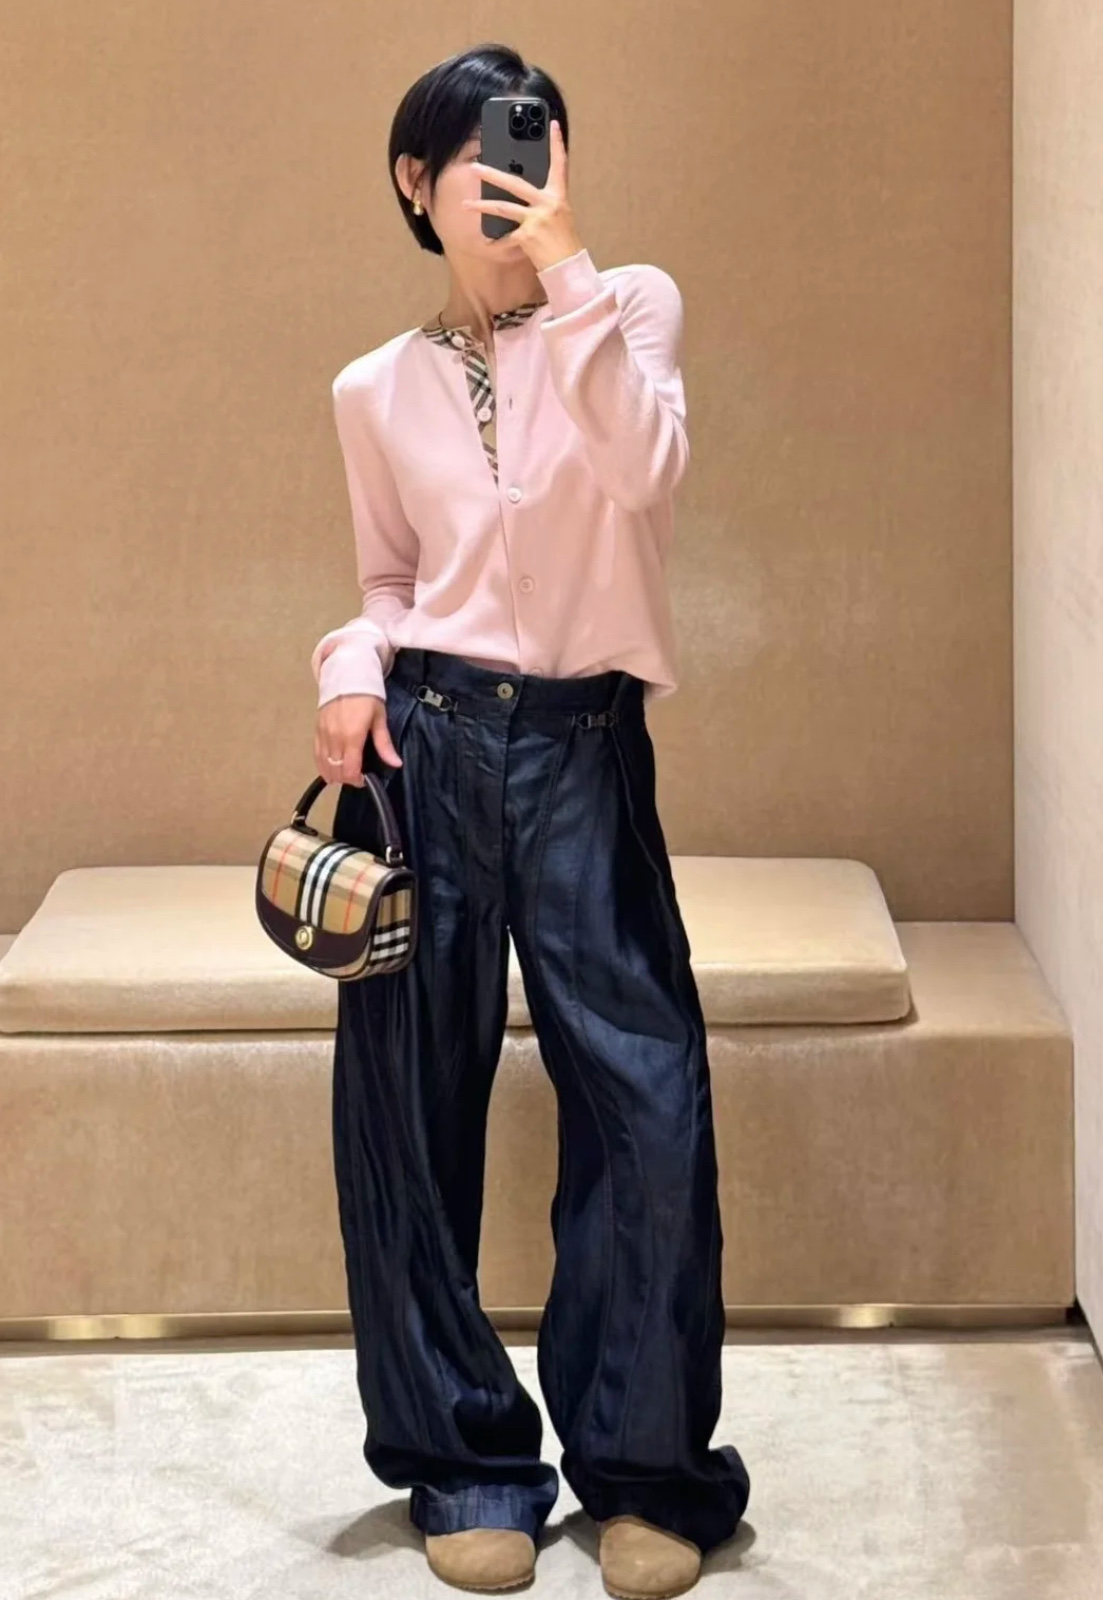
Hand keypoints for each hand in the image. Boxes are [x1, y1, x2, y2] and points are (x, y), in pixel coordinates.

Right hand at [314, 693, 400, 787]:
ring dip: (333, 774)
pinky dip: (322, 765)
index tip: (364, 780)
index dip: (356, 780)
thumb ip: (384, 744)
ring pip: (324, 765)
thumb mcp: (379, 718)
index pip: (349, 770)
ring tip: (344, 774)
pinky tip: (328, 770)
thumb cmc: (367, 696)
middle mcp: (335, 738)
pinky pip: (316, 754)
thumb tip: (396, 764)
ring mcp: (324, 734)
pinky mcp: (317, 730)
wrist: (347, 676)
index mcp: (352, 736)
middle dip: (346, 778)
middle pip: (336, 770)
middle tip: (357, 776)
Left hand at [466, 119, 584, 272]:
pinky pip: (506, 237)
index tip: (552, 124)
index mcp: (559, 197)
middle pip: (515, 183)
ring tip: (466, 204)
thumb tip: (522, 196)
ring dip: (482, 206)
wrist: (569, 267)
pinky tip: (488, 244)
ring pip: (503, 208)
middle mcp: (548, 204)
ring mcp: (536, 219)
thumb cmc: (564, 244)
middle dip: (492, 174)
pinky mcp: (527, 235)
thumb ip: (543, 204)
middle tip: (475, 167)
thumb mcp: (559, 218)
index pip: (560, 165)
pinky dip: (497, 242)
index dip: (556, 144)